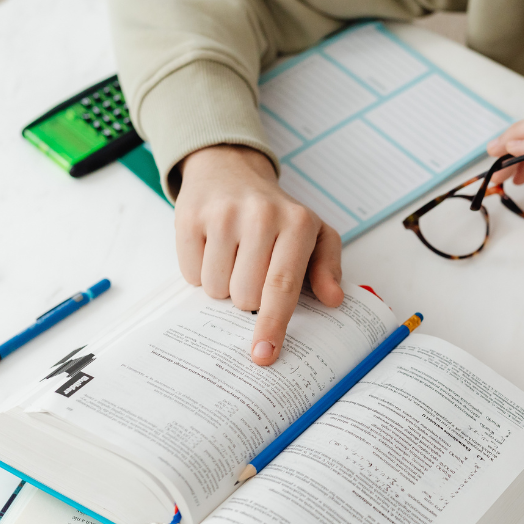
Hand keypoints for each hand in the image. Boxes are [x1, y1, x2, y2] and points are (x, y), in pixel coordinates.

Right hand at [175, 145, 343, 365]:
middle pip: (246, 296)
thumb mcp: (315, 234)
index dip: (273, 324)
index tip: (264, 354)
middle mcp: (260, 216)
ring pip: (216, 289)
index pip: (283, 285)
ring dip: (224, 286)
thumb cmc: (278, 214)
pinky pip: (191, 275)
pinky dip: (201, 273)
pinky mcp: (190, 217)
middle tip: (254, 271)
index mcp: (297, 223)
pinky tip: (213, 250)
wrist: (231, 170)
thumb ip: (328, 268)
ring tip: (235, 257)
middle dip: (249, 298)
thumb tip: (333, 299)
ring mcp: (222, 215)